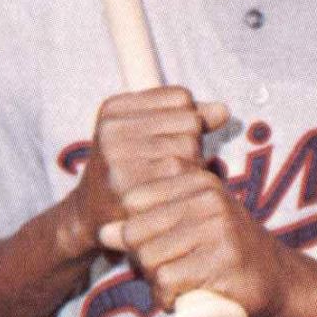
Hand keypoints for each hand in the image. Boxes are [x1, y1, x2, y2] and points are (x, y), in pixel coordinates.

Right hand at [68, 85, 227, 256]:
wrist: (92, 219)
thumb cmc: (131, 170)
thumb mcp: (150, 133)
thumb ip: (190, 118)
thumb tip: (223, 111)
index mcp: (114, 108)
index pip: (181, 98)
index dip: (186, 122)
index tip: (163, 143)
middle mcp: (112, 129)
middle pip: (190, 122)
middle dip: (191, 146)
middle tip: (166, 169)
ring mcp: (117, 158)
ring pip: (190, 148)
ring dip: (192, 168)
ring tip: (166, 182)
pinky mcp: (129, 188)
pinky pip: (184, 176)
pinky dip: (187, 187)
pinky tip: (170, 197)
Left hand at [112, 164, 295, 316]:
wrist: (278, 278)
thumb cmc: (224, 250)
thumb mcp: (190, 224)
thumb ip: (148, 223)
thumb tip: (104, 232)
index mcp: (198, 180)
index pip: (134, 200)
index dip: (135, 230)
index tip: (159, 244)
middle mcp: (209, 198)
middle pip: (137, 232)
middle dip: (142, 260)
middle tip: (166, 272)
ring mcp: (218, 230)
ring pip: (149, 259)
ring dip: (154, 282)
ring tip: (177, 285)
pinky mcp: (223, 263)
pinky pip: (167, 282)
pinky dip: (166, 299)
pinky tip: (181, 300)